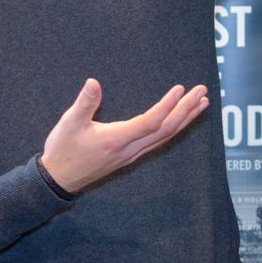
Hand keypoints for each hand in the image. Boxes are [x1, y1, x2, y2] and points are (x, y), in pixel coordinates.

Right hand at [41, 79, 209, 194]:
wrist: (58, 179)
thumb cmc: (62, 150)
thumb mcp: (68, 124)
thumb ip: (84, 103)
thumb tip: (93, 83)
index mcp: (117, 139)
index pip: (150, 121)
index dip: (167, 106)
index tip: (180, 89)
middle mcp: (129, 149)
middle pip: (165, 129)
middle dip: (185, 110)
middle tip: (202, 91)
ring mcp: (131, 154)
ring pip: (165, 136)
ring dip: (185, 120)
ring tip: (201, 104)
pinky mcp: (130, 155)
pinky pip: (158, 141)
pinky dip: (173, 128)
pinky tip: (180, 120)